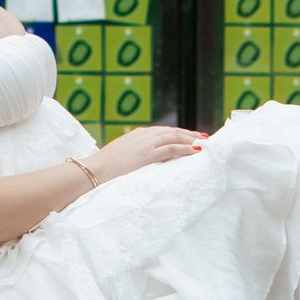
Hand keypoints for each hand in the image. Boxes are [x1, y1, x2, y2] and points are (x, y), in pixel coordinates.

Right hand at [82, 124, 206, 183]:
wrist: (96, 169)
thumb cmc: (106, 166)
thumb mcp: (123, 155)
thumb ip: (135, 153)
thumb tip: (143, 161)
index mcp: (138, 134)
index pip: (164, 131)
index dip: (179, 133)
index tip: (190, 136)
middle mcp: (145, 135)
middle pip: (173, 131)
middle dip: (189, 134)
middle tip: (203, 138)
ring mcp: (147, 143)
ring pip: (175, 137)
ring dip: (191, 140)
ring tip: (204, 144)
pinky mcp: (149, 154)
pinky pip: (173, 148)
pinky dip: (186, 148)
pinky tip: (196, 151)